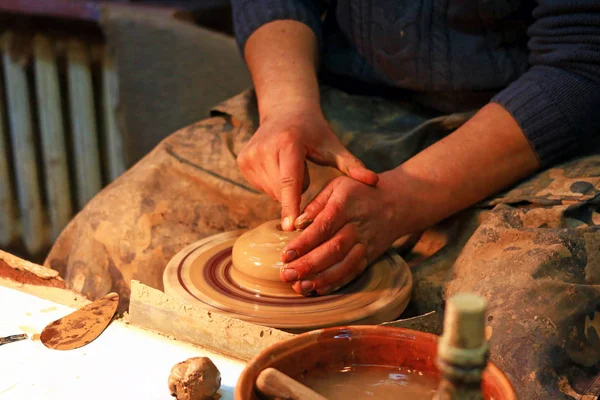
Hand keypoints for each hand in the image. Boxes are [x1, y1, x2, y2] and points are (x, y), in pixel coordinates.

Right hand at [237, 105, 377, 230]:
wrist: (285, 110)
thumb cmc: (314, 131)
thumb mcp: (333, 146)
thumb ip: (352, 165)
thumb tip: (374, 181)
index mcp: (288, 143)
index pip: (290, 180)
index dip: (291, 205)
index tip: (291, 227)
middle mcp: (264, 148)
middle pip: (282, 191)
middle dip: (297, 192)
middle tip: (305, 171)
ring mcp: (250, 156)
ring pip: (271, 192)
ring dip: (285, 190)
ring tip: (292, 167)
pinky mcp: (242, 162)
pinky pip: (262, 188)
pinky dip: (273, 185)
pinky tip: (279, 168)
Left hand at [279, 171, 405, 294]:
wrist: (396, 203)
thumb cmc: (358, 192)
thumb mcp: (337, 186)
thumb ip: (316, 203)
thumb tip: (296, 222)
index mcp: (345, 205)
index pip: (323, 226)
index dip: (304, 242)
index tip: (285, 254)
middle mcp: (357, 226)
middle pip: (334, 249)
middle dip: (309, 265)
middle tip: (286, 275)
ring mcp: (365, 244)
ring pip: (345, 265)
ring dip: (321, 279)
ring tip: (299, 287)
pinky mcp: (370, 256)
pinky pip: (353, 272)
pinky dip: (336, 283)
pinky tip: (318, 290)